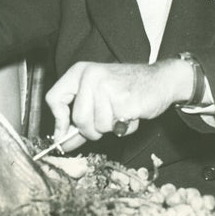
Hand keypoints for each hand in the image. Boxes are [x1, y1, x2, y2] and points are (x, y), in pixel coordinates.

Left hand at [45, 60, 190, 151]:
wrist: (160, 80)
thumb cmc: (127, 89)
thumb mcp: (97, 98)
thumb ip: (78, 121)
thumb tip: (61, 143)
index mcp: (80, 72)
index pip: (54, 98)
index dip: (58, 121)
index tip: (64, 133)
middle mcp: (90, 76)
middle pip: (78, 119)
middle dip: (92, 130)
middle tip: (106, 122)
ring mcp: (107, 86)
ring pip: (97, 126)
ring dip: (111, 127)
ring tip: (121, 112)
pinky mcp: (123, 99)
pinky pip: (116, 127)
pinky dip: (124, 128)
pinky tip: (131, 113)